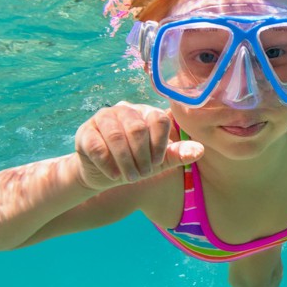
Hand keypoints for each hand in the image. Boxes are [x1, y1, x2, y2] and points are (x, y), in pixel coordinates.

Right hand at [74, 102, 202, 190]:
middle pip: (137, 129)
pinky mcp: (85, 132)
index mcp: (146, 113)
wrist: (104, 173)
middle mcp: (125, 109)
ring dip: (126, 162)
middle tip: (143, 174)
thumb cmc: (136, 163)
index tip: (158, 163)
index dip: (160, 144)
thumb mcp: (160, 161)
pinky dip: (108, 164)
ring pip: (116, 136)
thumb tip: (200, 150)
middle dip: (142, 157)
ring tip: (130, 177)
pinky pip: (97, 146)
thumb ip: (178, 154)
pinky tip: (114, 175)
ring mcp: (103, 118)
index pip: (159, 120)